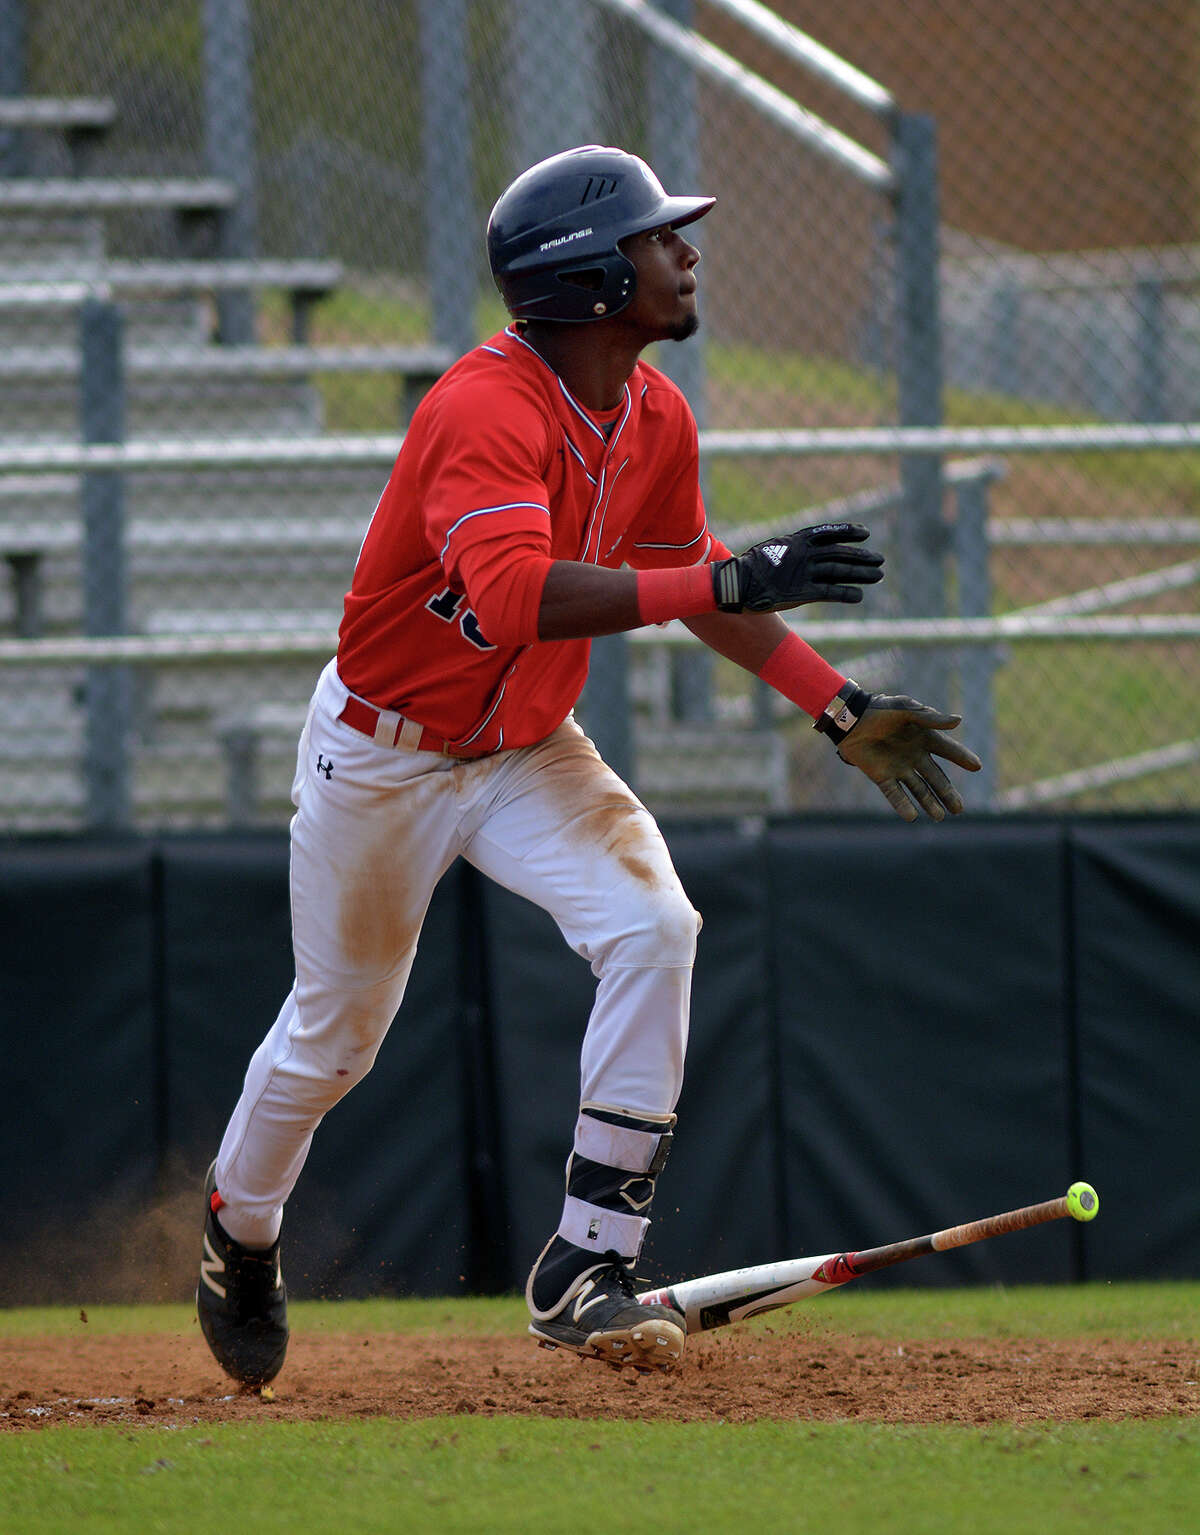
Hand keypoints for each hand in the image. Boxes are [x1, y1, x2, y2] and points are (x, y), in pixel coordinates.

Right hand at [712, 522, 883, 612]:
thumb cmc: (751, 567)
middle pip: (840, 553)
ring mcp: (805, 572)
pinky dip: (846, 593)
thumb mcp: (773, 548)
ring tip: (878, 575)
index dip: (848, 532)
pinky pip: (830, 591)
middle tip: (879, 560)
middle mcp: (805, 553)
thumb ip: (792, 549)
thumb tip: (801, 549)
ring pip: (840, 571)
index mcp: (797, 540)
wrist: (737, 583)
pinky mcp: (802, 592)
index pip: (829, 532)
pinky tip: (859, 595)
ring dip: (861, 574)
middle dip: (862, 557)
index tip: (865, 533)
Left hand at [836, 693, 982, 821]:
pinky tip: (912, 816)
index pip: (948, 750)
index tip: (977, 766)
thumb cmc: (878, 710)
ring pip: (918, 790)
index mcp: (923, 738)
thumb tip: (959, 721)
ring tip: (939, 817)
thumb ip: (930, 718)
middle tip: (959, 810)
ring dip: (929, 803)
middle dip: (947, 794)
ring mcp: (898, 767)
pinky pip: (894, 794)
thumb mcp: (905, 710)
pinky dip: (902, 805)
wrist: (849, 719)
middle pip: (936, 778)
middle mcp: (914, 755)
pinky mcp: (881, 776)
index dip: (962, 758)